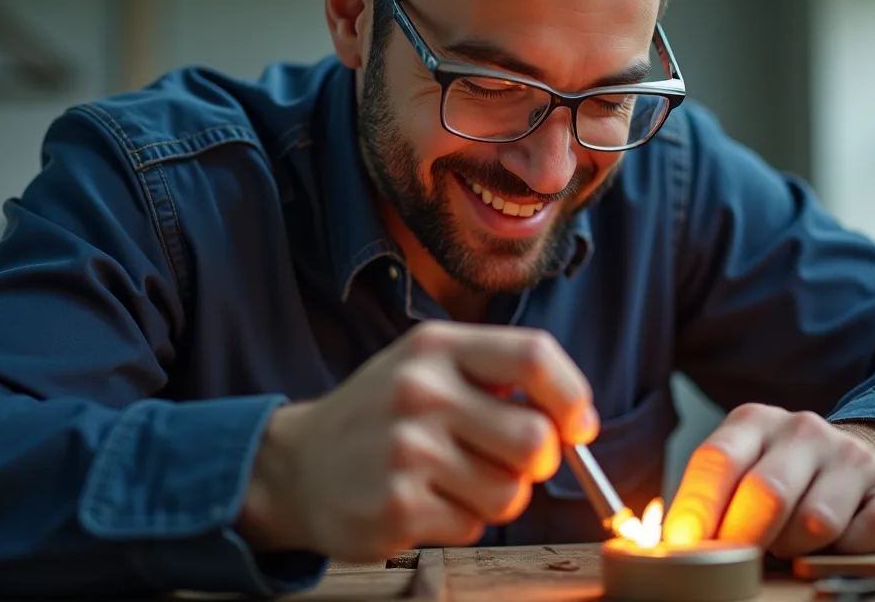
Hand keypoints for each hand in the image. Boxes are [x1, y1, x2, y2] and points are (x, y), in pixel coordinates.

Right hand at [235, 320, 598, 560]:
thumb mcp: (427, 368)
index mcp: (436, 348)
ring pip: (511, 493)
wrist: (295, 467)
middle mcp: (420, 392)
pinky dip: (459, 523)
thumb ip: (497, 378)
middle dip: (536, 462)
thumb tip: (577, 420)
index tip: (579, 425)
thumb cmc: (380, 417)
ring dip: (495, 497)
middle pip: (536, 439)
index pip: (534, 356)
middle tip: (507, 462)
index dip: (573, 396)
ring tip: (452, 481)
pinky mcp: (397, 507)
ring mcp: (406, 451)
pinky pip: (473, 527)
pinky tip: (424, 502)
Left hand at [663, 404, 874, 557]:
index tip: (683, 548)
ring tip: (792, 545)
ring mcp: (853, 456)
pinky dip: (848, 552)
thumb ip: (710, 500)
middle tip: (737, 563)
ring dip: (797, 549)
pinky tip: (838, 545)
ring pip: (815, 521)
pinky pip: (868, 533)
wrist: (871, 461)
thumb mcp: (742, 471)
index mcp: (755, 422)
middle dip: (745, 538)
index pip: (717, 460)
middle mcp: (805, 430)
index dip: (696, 509)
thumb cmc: (788, 478)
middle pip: (766, 492)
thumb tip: (674, 544)